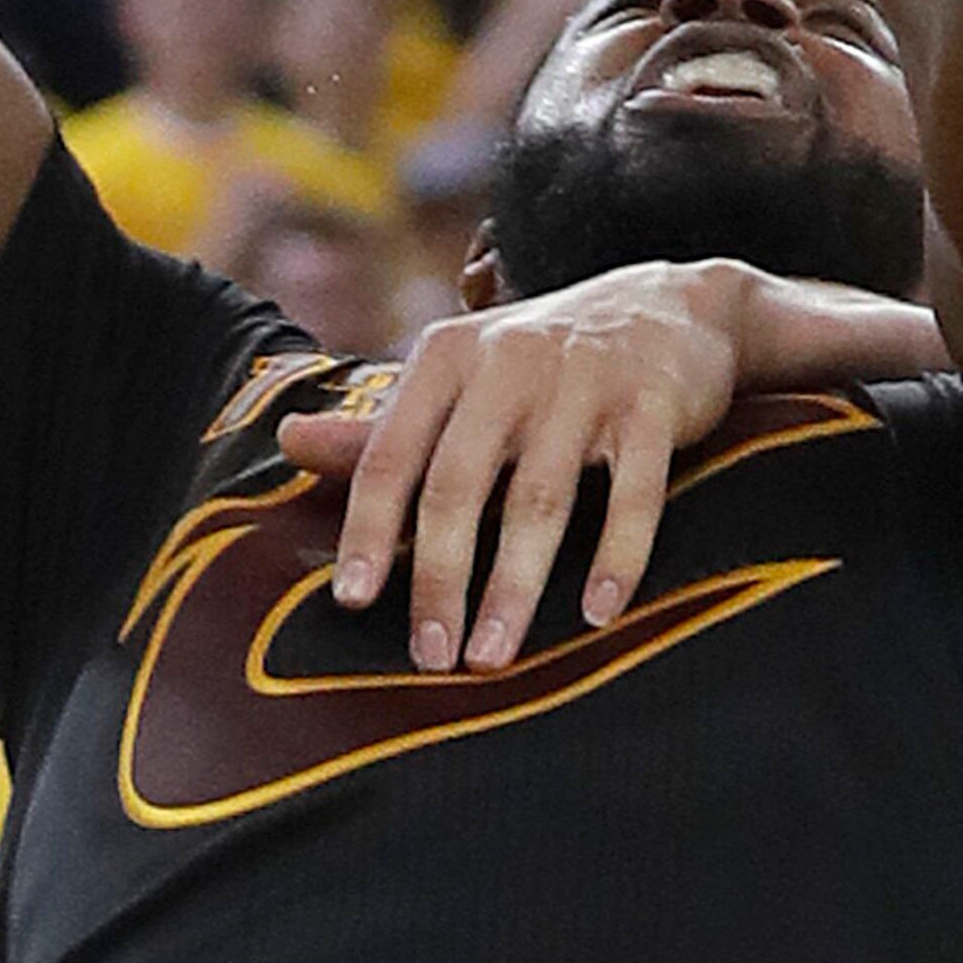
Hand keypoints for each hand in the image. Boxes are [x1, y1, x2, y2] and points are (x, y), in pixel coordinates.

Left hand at [288, 265, 946, 667]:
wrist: (675, 305)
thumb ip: (385, 424)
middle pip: (459, 485)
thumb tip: (287, 442)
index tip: (352, 602)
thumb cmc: (546, 361)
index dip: (367, 531)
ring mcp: (584, 381)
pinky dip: (616, 558)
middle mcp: (509, 362)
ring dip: (513, 586)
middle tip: (431, 657)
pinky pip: (634, 493)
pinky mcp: (653, 403)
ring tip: (494, 655)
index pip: (392, 454)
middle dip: (439, 579)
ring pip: (540, 499)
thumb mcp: (462, 375)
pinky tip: (596, 615)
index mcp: (449, 356)